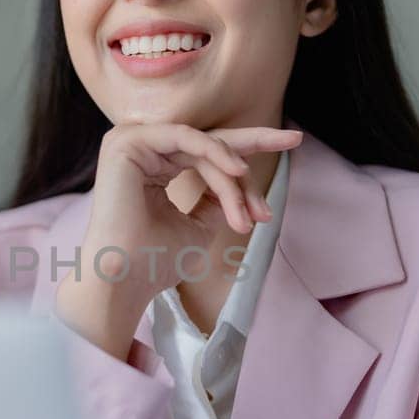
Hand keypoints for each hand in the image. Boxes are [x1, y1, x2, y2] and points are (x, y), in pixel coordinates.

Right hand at [53, 123, 302, 359]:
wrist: (125, 279)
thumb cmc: (155, 261)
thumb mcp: (199, 226)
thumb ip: (214, 202)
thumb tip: (236, 186)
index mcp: (152, 167)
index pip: (206, 155)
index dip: (246, 155)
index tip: (290, 150)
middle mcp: (141, 150)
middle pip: (209, 143)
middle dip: (255, 142)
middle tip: (293, 139)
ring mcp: (132, 143)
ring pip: (202, 148)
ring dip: (234, 178)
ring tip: (254, 211)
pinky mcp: (127, 142)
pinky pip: (185, 139)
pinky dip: (214, 153)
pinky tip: (237, 171)